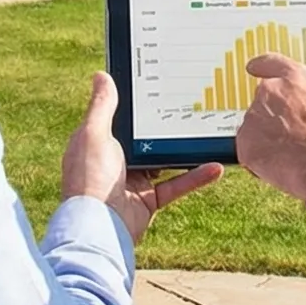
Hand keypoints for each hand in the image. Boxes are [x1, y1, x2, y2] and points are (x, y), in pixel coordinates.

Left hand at [60, 73, 221, 241]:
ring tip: (205, 131)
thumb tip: (102, 75)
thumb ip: (102, 106)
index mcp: (98, 143)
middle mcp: (114, 161)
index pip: (119, 118)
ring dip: (184, 150)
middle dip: (164, 125)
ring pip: (164, 160)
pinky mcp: (148, 200)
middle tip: (189, 104)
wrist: (98, 228)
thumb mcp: (94, 133)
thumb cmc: (90, 177)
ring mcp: (132, 181)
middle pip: (144, 138)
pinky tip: (215, 166)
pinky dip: (195, 177)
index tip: (158, 86)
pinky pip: (176, 184)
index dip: (136, 104)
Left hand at [234, 53, 305, 207]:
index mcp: (294, 77)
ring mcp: (254, 117)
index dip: (261, 67)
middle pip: (262, 102)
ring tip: (292, 154)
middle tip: (292, 137)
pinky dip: (260, 160)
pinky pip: (249, 151)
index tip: (253, 68)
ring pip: (255, 128)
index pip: (269, 63)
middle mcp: (270, 91)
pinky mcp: (246, 143)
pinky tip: (282, 165)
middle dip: (272, 117)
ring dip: (267, 140)